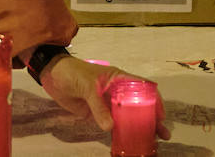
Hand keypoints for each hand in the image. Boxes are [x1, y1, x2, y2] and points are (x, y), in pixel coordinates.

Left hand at [40, 57, 171, 139]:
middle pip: (139, 105)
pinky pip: (113, 124)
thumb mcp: (87, 86)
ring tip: (152, 140)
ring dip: (139, 128)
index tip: (161, 115)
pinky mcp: (98, 114)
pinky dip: (121, 133)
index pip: (143, 88)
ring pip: (128, 117)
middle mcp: (117, 91)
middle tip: (162, 133)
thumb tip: (110, 127)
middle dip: (152, 118)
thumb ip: (98, 106)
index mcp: (119, 79)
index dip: (154, 100)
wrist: (52, 76)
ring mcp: (108, 103)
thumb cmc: (72, 73)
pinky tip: (128, 141)